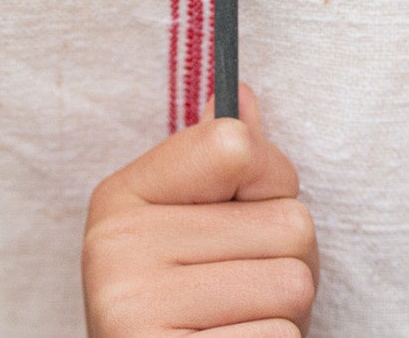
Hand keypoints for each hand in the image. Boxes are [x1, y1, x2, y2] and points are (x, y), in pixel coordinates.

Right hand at [82, 85, 318, 337]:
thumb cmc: (186, 310)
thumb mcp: (187, 230)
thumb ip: (214, 163)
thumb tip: (241, 95)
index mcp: (119, 200)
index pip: (236, 145)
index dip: (268, 182)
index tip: (239, 214)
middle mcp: (115, 250)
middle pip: (287, 219)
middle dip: (284, 260)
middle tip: (240, 292)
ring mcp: (135, 312)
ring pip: (293, 281)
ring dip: (284, 313)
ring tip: (236, 325)